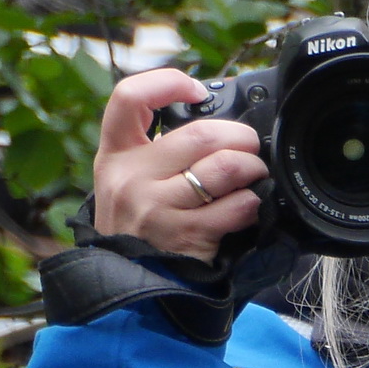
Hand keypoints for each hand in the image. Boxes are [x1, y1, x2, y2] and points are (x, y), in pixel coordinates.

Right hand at [92, 69, 265, 263]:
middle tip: (248, 146)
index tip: (195, 91)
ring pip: (225, 167)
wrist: (128, 284)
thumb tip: (210, 115)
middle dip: (239, 136)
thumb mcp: (126, 181)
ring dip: (253, 168)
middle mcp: (130, 178)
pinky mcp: (184, 236)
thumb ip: (156, 149)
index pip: (129, 97)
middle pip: (200, 134)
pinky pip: (237, 206)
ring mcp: (156, 208)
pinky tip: (246, 207)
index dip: (167, 82)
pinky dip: (252, 203)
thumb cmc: (137, 226)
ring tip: (253, 174)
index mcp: (115, 155)